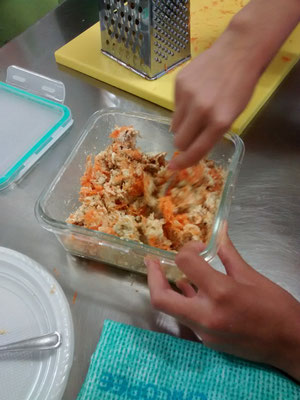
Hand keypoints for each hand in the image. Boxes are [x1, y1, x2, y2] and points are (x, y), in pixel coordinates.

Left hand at [145, 235, 299, 380]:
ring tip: (170, 273)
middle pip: (161, 298)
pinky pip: (187, 318)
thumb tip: (219, 232)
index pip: (186, 263)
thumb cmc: (276, 307)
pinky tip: (190, 290)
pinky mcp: (207, 341)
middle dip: (152, 277)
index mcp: (221, 292)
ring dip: (167, 289)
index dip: (188, 249)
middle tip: (152, 262)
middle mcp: (206, 315)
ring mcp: (204, 332)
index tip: (198, 248)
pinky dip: (184, 302)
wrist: (291, 344)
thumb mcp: (252, 276)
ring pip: (172, 309)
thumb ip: (228, 254)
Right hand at [169, 32, 258, 169]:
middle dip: (183, 142)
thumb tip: (188, 143)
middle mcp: (201, 110)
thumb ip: (211, 132)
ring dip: (183, 124)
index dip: (183, 162)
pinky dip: (182, 106)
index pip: (195, 150)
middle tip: (191, 134)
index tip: (173, 168)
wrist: (238, 52)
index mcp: (219, 121)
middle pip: (179, 140)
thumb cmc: (240, 87)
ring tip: (196, 109)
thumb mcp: (232, 115)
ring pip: (174, 124)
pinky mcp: (179, 83)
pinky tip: (195, 93)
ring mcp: (188, 96)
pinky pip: (174, 106)